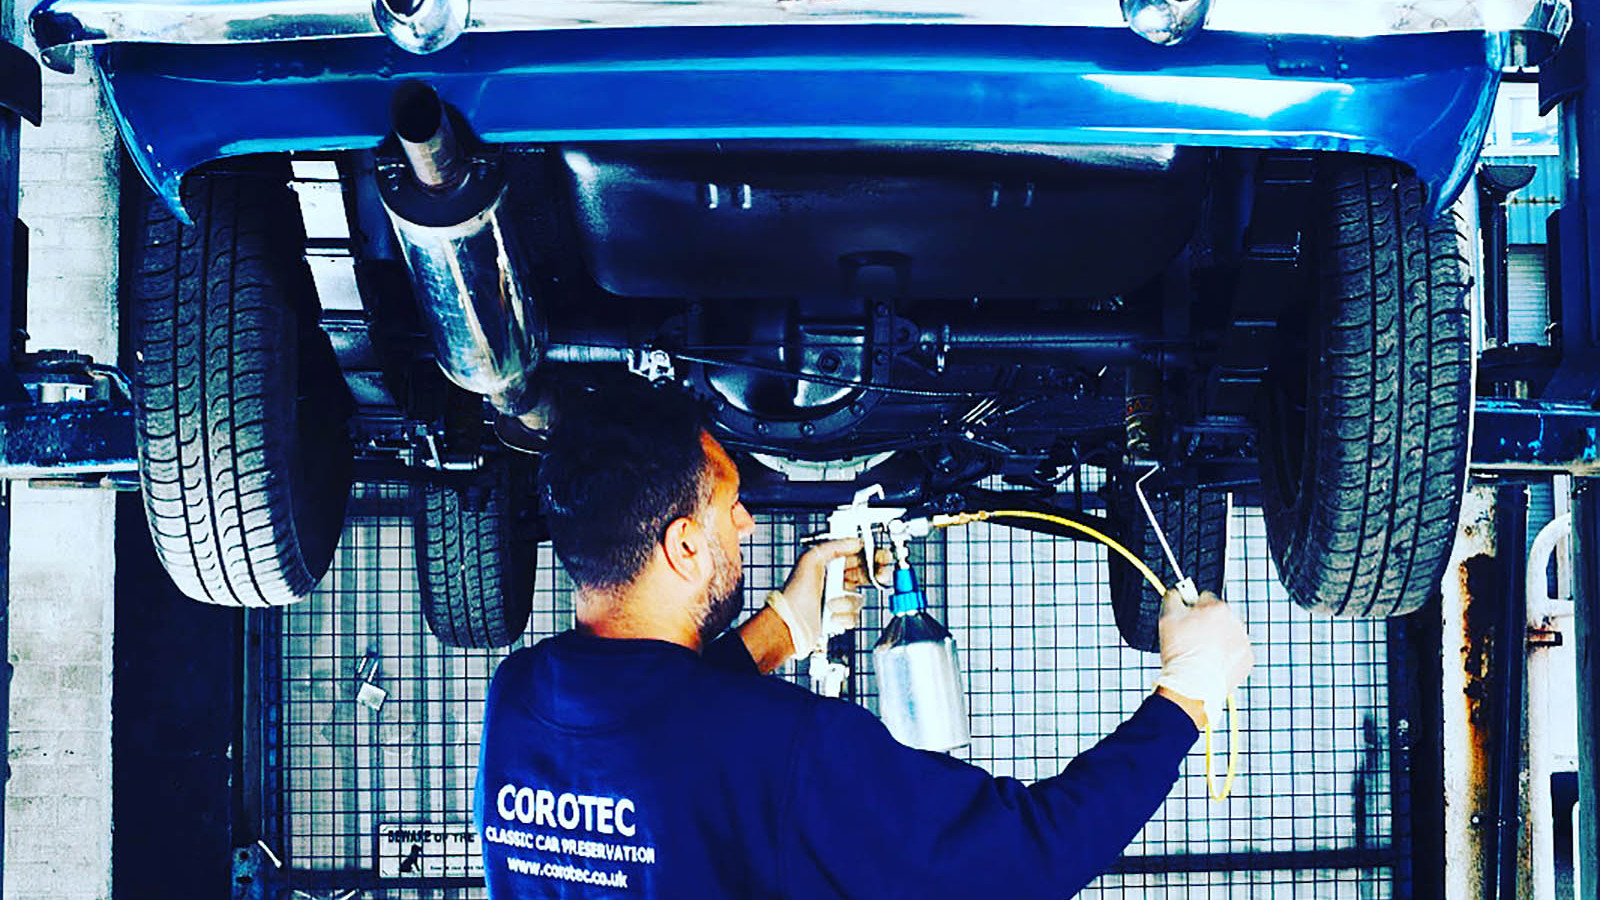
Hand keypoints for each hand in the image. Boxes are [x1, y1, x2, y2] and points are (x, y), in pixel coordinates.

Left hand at [766, 539, 888, 662]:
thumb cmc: (794, 594)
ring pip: (859, 599)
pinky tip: (830, 616)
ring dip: (847, 602)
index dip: (871, 555)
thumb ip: (833, 546)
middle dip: (873, 576)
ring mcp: (838, 600)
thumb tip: (854, 541)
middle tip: (880, 576)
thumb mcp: (810, 560)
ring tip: (831, 603)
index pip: (855, 556)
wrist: (789, 624)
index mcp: (828, 565)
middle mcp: (834, 581)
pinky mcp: (839, 618)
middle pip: (864, 576)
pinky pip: (854, 617)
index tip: (882, 556)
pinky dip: (843, 617)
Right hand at [1152, 590, 1253, 728]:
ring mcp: (1243, 642)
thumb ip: (1173, 598)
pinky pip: (1235, 653)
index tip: (1187, 619)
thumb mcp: (1166, 618)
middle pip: (1218, 616)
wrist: (1192, 686)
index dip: (1192, 609)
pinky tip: (1211, 663)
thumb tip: (1176, 593)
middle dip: (1206, 624)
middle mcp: (1235, 622)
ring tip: (1201, 654)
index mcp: (1217, 608)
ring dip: (1217, 640)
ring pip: (1228, 634)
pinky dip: (1225, 656)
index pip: (1204, 598)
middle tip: (1191, 640)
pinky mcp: (1247, 660)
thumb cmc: (1180, 654)